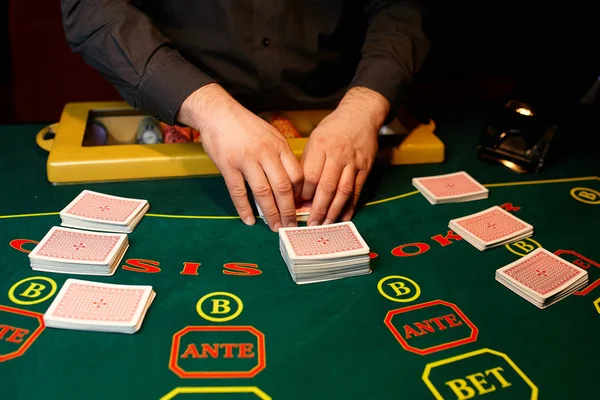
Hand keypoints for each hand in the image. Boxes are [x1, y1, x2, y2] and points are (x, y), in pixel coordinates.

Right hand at [177, 84, 302, 231]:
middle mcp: (265, 153)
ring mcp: (246, 160)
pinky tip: (249, 220)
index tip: (299, 207)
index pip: (296, 174)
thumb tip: (291, 181)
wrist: (218, 112)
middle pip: (282, 187)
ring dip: (270, 213)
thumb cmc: (246, 126)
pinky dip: (244, 209)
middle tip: (291, 226)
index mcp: (278, 146)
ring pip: (262, 192)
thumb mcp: (270, 135)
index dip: (300, 194)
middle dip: (288, 210)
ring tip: (274, 227)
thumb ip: (280, 155)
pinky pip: (238, 192)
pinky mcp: (228, 166)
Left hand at [300, 87, 389, 224]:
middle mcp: (337, 155)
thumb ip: (308, 162)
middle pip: (326, 186)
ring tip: (326, 224)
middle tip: (311, 224)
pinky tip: (344, 217)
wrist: (360, 115)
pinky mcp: (365, 168)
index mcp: (320, 146)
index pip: (310, 175)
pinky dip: (351, 205)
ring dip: (334, 210)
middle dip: (318, 208)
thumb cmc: (333, 128)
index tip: (297, 204)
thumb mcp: (315, 138)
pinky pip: (357, 190)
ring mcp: (353, 162)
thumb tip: (298, 189)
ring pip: (343, 191)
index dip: (303, 193)